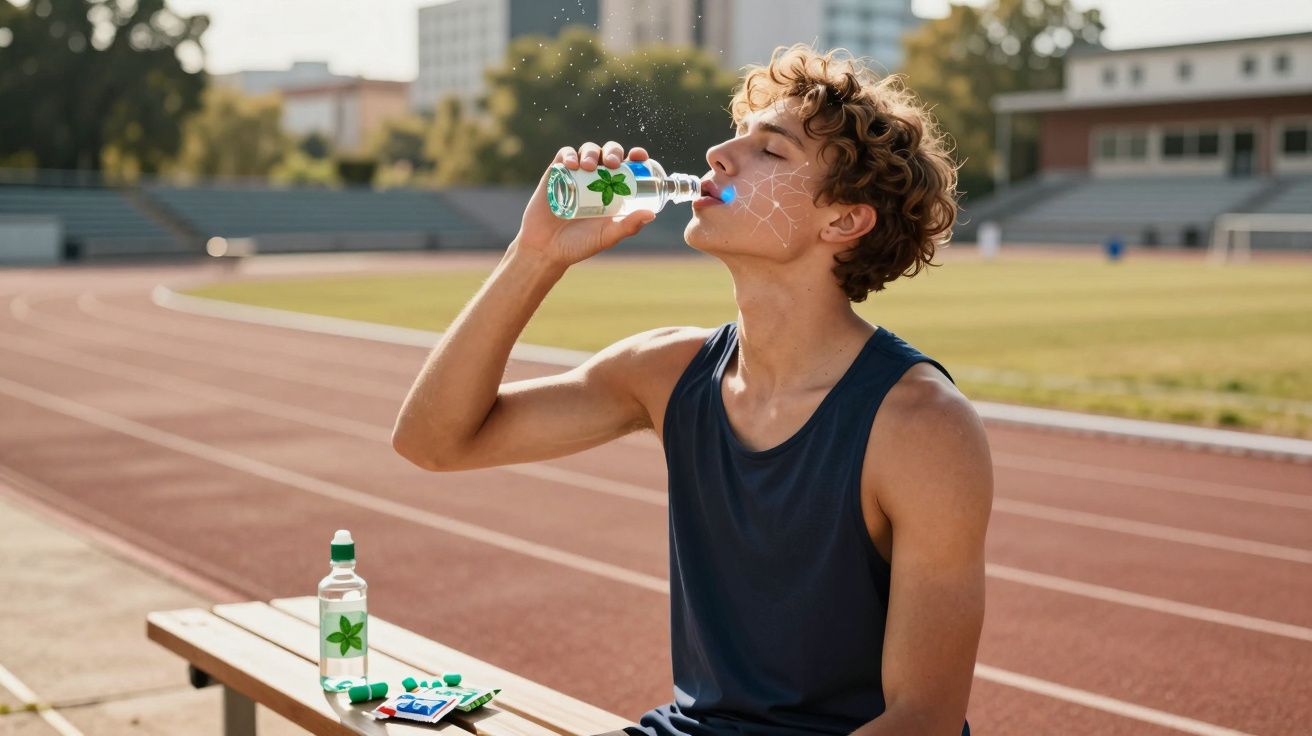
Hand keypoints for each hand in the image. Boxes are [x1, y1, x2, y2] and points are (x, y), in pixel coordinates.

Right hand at [510, 141, 655, 268]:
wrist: (546, 248)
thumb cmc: (579, 244)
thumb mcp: (607, 236)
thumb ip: (628, 226)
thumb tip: (651, 214)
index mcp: (614, 190)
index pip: (628, 167)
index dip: (636, 157)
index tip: (639, 156)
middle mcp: (597, 179)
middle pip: (609, 153)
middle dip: (613, 152)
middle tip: (612, 163)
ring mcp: (576, 174)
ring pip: (588, 150)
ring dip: (592, 152)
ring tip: (589, 166)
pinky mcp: (557, 173)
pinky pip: (565, 155)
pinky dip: (570, 155)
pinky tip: (572, 165)